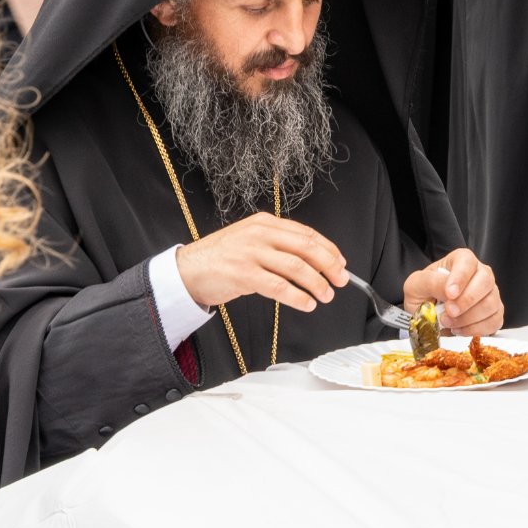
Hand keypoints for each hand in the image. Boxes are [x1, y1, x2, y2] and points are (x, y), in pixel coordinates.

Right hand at [175, 214, 344, 311]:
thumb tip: (314, 261)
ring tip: (325, 295)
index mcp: (264, 223)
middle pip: (306, 248)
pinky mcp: (243, 274)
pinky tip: (307, 304)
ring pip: (296, 267)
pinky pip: (279, 286)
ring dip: (317, 284)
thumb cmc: (221, 258)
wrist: (186, 270)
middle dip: (329, 265)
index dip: (329, 250)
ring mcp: (250, 253)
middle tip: (341, 280)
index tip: (341, 263)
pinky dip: (298, 297)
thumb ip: (278, 245)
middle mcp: (259, 234)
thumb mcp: (250, 241)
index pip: (307, 234)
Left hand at [403, 249, 502, 337]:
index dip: (460, 278)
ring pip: (491, 304)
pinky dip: (475, 329)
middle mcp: (480, 273)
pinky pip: (494, 322)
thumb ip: (431, 283)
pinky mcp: (494, 313)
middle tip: (449, 312)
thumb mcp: (416, 285)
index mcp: (461, 260)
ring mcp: (490, 293)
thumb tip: (450, 292)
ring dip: (468, 319)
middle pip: (486, 282)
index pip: (467, 262)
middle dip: (466, 301)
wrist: (426, 311)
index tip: (450, 294)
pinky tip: (459, 329)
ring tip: (448, 322)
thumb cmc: (423, 294)